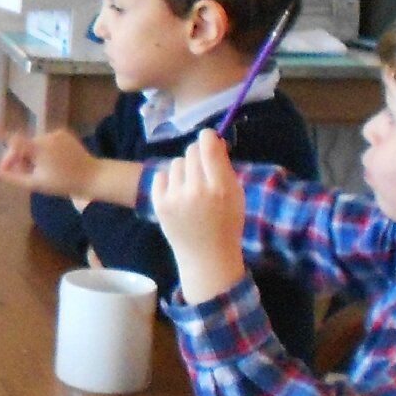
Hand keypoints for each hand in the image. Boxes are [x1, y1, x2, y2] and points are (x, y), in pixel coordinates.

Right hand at [0, 127, 96, 196]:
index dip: (0, 133)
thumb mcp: (36, 184)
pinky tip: (51, 163)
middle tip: (14, 174)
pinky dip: (42, 151)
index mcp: (38, 150)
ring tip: (38, 171)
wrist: (92, 176)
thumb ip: (14, 178)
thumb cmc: (63, 183)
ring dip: (30, 156)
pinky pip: (45, 142)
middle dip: (16, 158)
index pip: (15, 140)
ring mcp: (55, 134)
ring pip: (33, 144)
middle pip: (22, 145)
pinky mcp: (63, 133)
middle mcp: (45, 137)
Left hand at [150, 131, 247, 304]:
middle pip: (191, 151)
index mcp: (220, 187)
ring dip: (184, 171)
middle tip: (202, 170)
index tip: (209, 138)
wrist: (207, 257)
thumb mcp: (236, 195)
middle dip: (198, 156)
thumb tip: (213, 139)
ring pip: (176, 163)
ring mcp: (175, 197)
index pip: (208, 147)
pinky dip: (169, 182)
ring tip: (191, 188)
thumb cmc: (226, 224)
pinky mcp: (160, 204)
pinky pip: (161, 176)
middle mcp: (197, 190)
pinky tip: (178, 195)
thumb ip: (225, 168)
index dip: (208, 138)